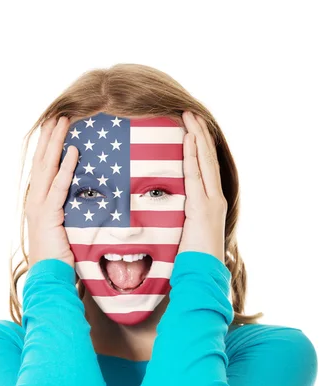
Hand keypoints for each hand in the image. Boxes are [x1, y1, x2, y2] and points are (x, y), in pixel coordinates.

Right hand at [26, 116, 78, 268]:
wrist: (49, 275)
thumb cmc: (59, 257)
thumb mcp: (64, 229)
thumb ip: (69, 212)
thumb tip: (86, 201)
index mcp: (37, 203)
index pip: (42, 169)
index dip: (47, 147)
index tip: (53, 128)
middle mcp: (35, 201)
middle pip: (42, 162)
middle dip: (49, 137)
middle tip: (57, 116)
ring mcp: (39, 206)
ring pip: (48, 167)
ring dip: (56, 143)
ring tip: (63, 122)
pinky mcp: (48, 214)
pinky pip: (59, 185)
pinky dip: (66, 167)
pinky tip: (73, 150)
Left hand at [178, 111, 226, 263]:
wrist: (203, 273)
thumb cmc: (193, 258)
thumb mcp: (186, 232)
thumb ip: (182, 218)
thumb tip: (169, 212)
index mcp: (211, 202)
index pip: (206, 168)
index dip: (200, 146)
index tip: (192, 128)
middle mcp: (215, 198)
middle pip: (207, 158)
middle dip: (199, 133)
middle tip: (190, 112)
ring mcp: (212, 201)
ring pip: (205, 161)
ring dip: (197, 137)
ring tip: (190, 116)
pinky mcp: (204, 206)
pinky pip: (196, 175)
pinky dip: (193, 156)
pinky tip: (189, 139)